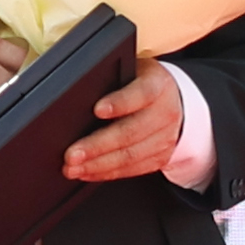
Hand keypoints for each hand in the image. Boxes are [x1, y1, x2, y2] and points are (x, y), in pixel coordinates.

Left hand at [58, 61, 189, 184]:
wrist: (173, 99)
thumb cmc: (140, 83)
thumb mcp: (129, 71)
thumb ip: (109, 80)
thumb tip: (75, 96)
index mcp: (156, 86)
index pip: (140, 93)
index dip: (119, 103)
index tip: (97, 110)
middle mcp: (165, 113)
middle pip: (130, 132)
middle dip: (97, 146)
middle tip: (71, 154)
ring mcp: (165, 138)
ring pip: (131, 156)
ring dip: (98, 165)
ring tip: (73, 168)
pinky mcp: (161, 157)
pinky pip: (133, 169)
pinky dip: (106, 173)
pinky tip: (87, 173)